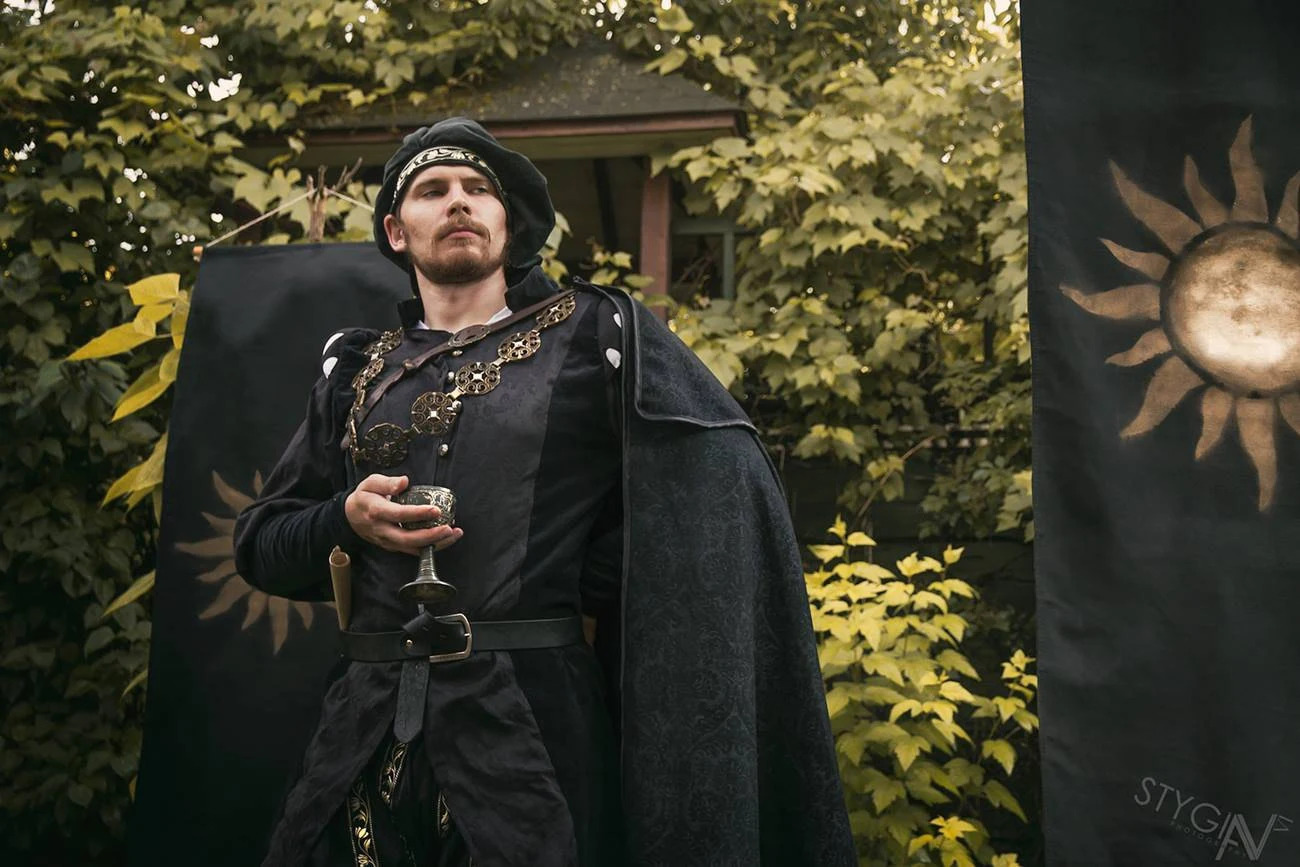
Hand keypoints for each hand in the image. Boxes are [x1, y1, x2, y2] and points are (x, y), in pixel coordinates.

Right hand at [345, 474, 462, 556]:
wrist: (350, 516)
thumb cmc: (364, 497)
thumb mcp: (370, 483)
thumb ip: (387, 482)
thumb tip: (404, 481)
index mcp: (376, 511)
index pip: (399, 514)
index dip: (418, 513)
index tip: (435, 510)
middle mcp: (382, 530)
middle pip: (407, 538)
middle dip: (430, 536)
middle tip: (448, 529)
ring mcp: (388, 541)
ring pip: (412, 548)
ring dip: (435, 543)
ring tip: (454, 534)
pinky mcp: (394, 546)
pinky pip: (413, 550)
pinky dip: (431, 546)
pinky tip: (446, 538)